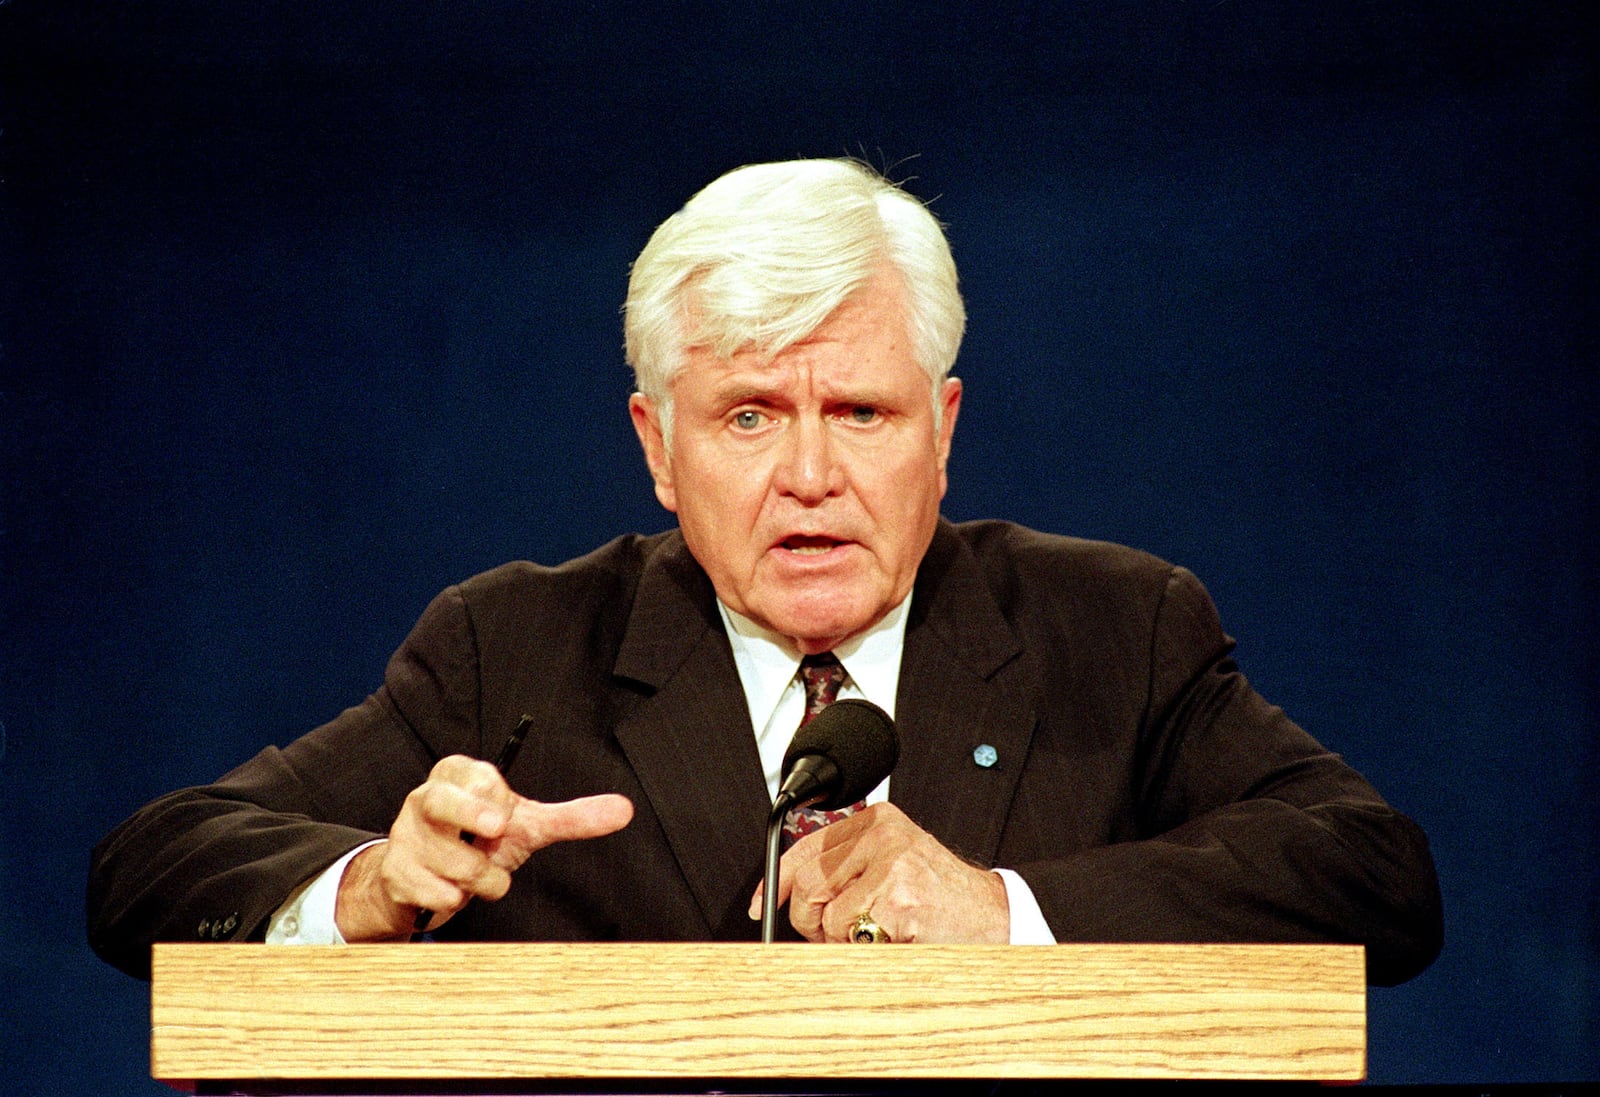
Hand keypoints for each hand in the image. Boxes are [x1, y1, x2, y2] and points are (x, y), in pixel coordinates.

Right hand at [335, 754, 632, 940]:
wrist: (427, 880)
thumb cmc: (480, 840)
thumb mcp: (527, 826)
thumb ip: (573, 817)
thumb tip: (626, 809)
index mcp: (458, 776)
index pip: (471, 776)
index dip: (489, 796)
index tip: (505, 814)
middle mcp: (425, 800)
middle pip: (441, 802)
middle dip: (471, 814)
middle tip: (499, 828)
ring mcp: (404, 836)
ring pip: (450, 860)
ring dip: (480, 879)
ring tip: (484, 876)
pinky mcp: (394, 873)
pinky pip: (428, 890)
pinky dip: (450, 899)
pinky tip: (453, 894)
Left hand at [749, 802, 1009, 942]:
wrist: (993, 915)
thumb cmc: (941, 896)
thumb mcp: (893, 862)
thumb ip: (848, 867)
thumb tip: (786, 896)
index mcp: (877, 821)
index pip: (805, 846)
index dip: (776, 879)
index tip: (762, 903)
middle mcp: (883, 835)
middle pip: (806, 881)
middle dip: (808, 919)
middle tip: (831, 934)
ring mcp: (891, 865)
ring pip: (825, 913)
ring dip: (839, 939)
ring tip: (874, 934)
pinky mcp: (897, 899)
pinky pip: (850, 934)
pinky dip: (863, 948)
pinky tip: (893, 938)